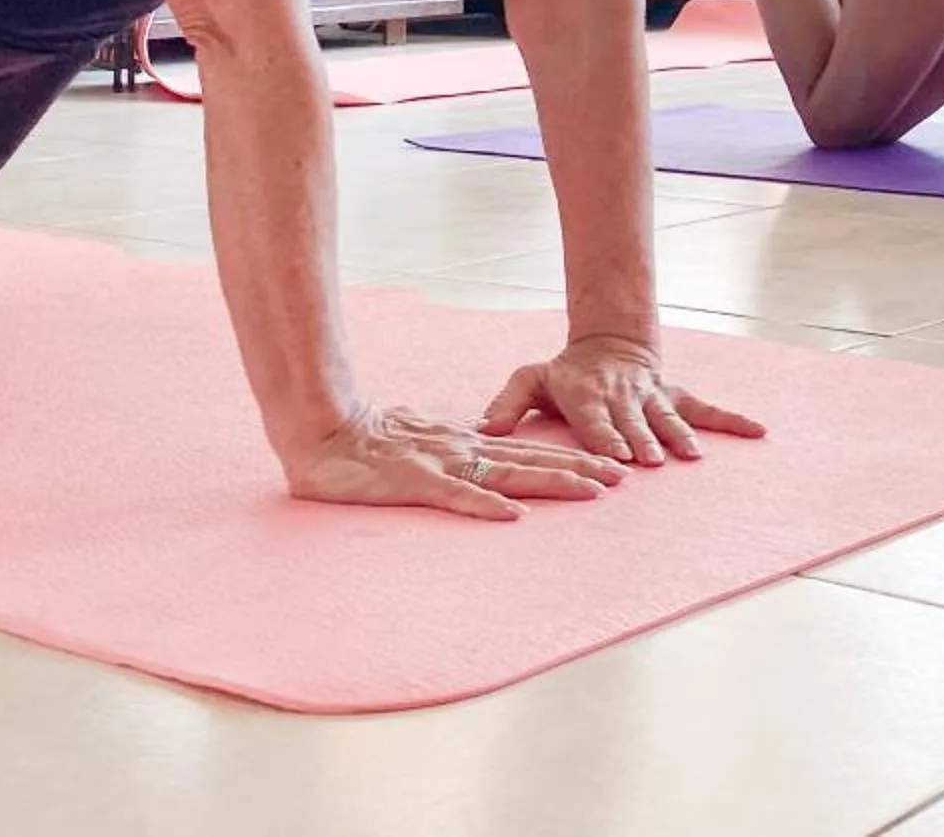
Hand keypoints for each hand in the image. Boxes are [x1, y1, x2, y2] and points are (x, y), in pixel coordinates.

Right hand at [282, 399, 627, 519]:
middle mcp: (461, 449)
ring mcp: (441, 464)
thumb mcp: (416, 444)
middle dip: (580, 467)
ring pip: (508, 473)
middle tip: (622, 477)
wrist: (320, 429)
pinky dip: (488, 505)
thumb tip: (473, 459)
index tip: (604, 468)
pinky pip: (458, 496)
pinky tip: (516, 515)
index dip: (566, 457)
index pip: (524, 450)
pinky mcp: (415, 482)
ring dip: (553, 481)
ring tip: (594, 490)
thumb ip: (446, 454)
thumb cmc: (362, 440)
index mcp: (461, 443)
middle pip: (531, 458)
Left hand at [482, 333, 766, 466]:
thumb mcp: (532, 379)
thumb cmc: (566, 374)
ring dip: (677, 436)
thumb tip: (485, 427)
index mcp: (588, 396)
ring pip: (667, 417)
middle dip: (642, 440)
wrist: (610, 346)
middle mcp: (624, 397)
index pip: (596, 419)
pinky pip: (707, 410)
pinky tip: (757, 432)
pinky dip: (732, 420)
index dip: (605, 436)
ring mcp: (653, 398)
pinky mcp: (675, 398)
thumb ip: (508, 403)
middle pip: (633, 422)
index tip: (616, 456)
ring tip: (690, 456)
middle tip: (651, 460)